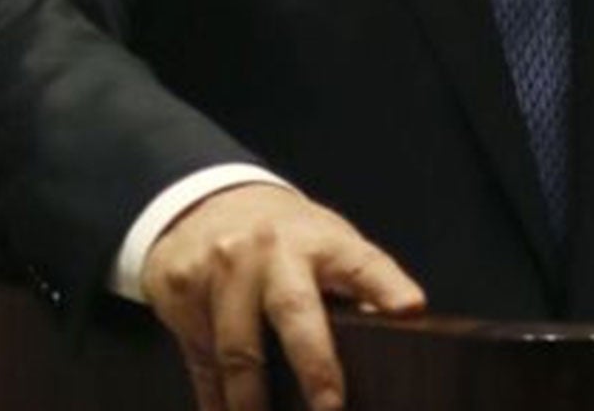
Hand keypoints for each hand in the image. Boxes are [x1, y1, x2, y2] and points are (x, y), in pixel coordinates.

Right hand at [141, 183, 425, 410]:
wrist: (206, 202)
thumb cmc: (285, 239)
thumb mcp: (326, 245)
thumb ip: (355, 287)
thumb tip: (398, 333)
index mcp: (322, 240)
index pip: (361, 263)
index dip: (387, 286)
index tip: (410, 309)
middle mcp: (272, 248)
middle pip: (294, 309)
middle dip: (314, 364)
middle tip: (331, 408)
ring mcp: (223, 266)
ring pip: (236, 350)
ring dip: (252, 402)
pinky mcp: (182, 287)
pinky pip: (201, 360)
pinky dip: (215, 400)